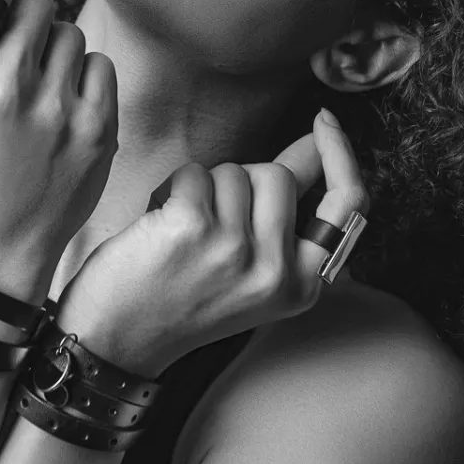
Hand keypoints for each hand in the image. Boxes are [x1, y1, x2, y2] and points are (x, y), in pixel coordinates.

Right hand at [0, 0, 118, 299]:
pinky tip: (65, 114)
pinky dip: (86, 83)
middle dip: (32, 25)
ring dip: (60, 54)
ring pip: (73, 33)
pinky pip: (101, 66)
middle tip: (18, 67)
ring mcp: (54, 110)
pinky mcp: (97, 129)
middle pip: (42, 2)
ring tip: (39, 95)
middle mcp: (3, 86)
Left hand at [54, 109, 368, 375]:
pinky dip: (172, 189)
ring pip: (234, 171)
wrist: (115, 342)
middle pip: (277, 174)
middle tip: (210, 223)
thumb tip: (316, 145)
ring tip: (182, 232)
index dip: (341, 155)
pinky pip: (195, 173)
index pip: (347, 205)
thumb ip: (285, 216)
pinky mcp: (192, 228)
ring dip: (204, 188)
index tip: (324, 122)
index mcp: (300, 285)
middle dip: (242, 181)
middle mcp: (275, 272)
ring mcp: (235, 250)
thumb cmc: (182, 300)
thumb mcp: (252, 273)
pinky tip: (159, 226)